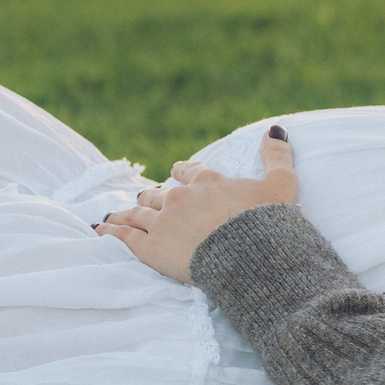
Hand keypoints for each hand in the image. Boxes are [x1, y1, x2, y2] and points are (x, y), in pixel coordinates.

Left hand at [97, 125, 297, 284]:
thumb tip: (275, 129)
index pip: (188, 171)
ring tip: (117, 217)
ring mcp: (162, 222)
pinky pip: (123, 236)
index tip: (177, 173)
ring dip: (128, 214)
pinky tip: (101, 229)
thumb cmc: (268, 221)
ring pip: (137, 213)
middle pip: (157, 194)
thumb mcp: (282, 184)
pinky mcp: (150, 248)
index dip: (182, 173)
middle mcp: (180, 198)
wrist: (251, 255)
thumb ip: (277, 156)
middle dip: (153, 198)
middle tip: (147, 203)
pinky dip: (111, 231)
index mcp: (207, 182)